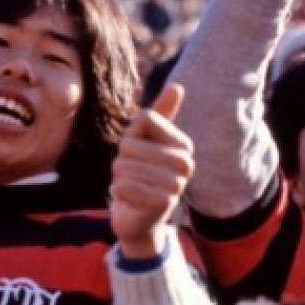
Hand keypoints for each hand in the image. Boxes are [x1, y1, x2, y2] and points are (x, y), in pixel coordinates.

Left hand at [110, 83, 194, 258]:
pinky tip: (129, 200)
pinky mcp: (162, 204)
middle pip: (129, 145)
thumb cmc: (142, 173)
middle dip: (122, 161)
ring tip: (132, 187)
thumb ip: (161, 114)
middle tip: (134, 176)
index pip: (143, 118)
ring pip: (123, 166)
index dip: (131, 135)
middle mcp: (186, 163)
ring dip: (119, 178)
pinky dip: (118, 192)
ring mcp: (176, 184)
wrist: (140, 218)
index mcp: (184, 144)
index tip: (141, 154)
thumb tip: (177, 85)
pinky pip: (122, 186)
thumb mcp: (146, 141)